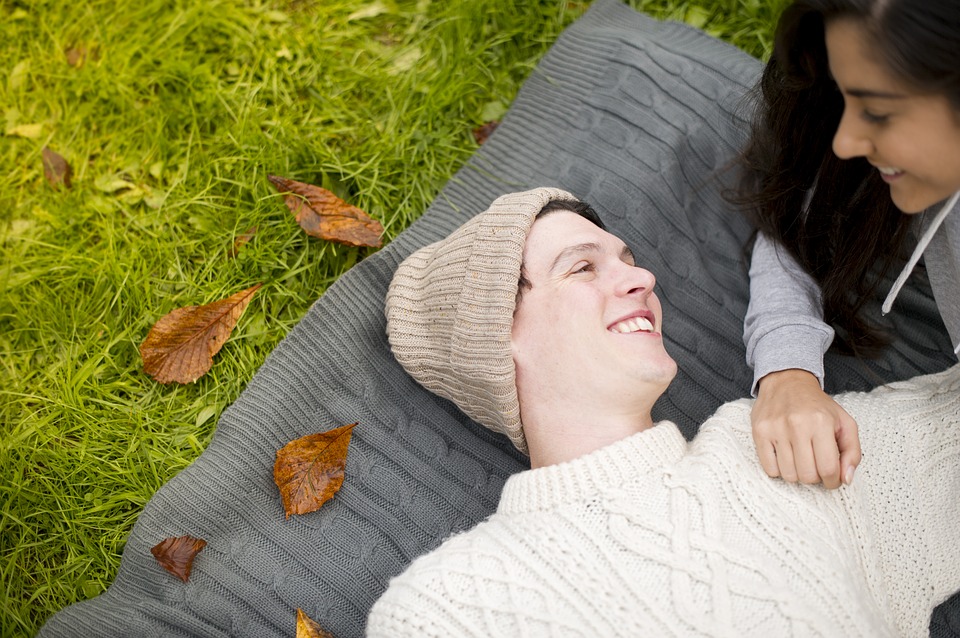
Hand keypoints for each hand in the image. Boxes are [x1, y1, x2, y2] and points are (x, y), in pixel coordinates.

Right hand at [752, 369, 860, 488]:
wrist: (787, 381)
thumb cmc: (818, 406)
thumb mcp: (845, 423)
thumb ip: (852, 452)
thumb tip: (846, 479)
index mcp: (822, 422)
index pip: (829, 469)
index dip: (833, 481)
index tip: (832, 478)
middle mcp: (797, 425)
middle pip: (808, 475)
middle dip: (816, 477)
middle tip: (816, 466)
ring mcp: (775, 429)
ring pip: (788, 475)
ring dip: (797, 474)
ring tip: (801, 460)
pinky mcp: (759, 432)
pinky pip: (770, 469)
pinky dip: (779, 470)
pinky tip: (786, 458)